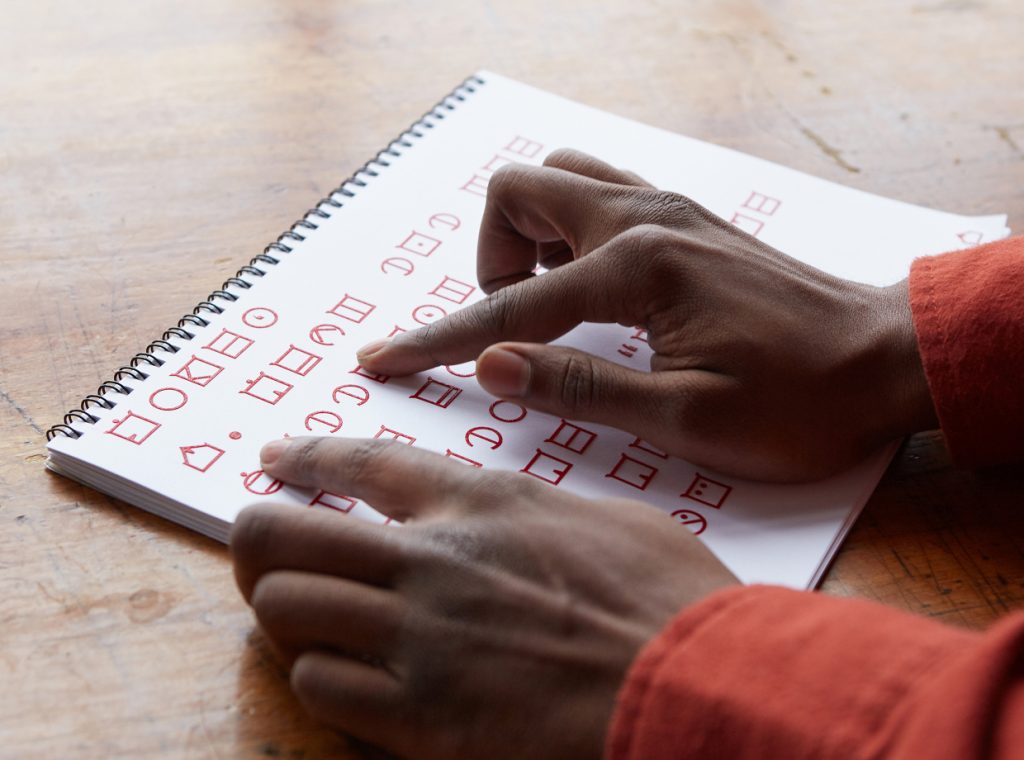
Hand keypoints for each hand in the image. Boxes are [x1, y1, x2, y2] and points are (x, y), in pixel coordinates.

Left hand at [231, 437, 736, 758]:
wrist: (696, 686)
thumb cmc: (670, 599)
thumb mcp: (602, 521)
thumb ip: (533, 513)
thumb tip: (505, 517)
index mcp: (482, 502)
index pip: (362, 463)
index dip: (306, 459)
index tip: (275, 462)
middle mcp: (432, 559)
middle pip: (284, 534)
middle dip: (259, 540)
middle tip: (266, 551)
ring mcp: (417, 637)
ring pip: (284, 607)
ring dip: (289, 613)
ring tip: (310, 618)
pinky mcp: (418, 717)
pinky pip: (321, 685)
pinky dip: (324, 677)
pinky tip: (353, 678)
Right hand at [356, 150, 937, 480]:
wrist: (883, 360)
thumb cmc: (799, 401)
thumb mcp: (686, 418)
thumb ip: (580, 389)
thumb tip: (493, 368)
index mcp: (638, 269)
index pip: (509, 308)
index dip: (439, 341)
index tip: (383, 359)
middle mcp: (645, 219)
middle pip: (519, 190)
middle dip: (491, 260)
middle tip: (517, 326)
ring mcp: (667, 208)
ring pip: (559, 177)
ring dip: (529, 235)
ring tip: (550, 306)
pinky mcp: (684, 218)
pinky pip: (598, 192)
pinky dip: (567, 230)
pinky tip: (589, 288)